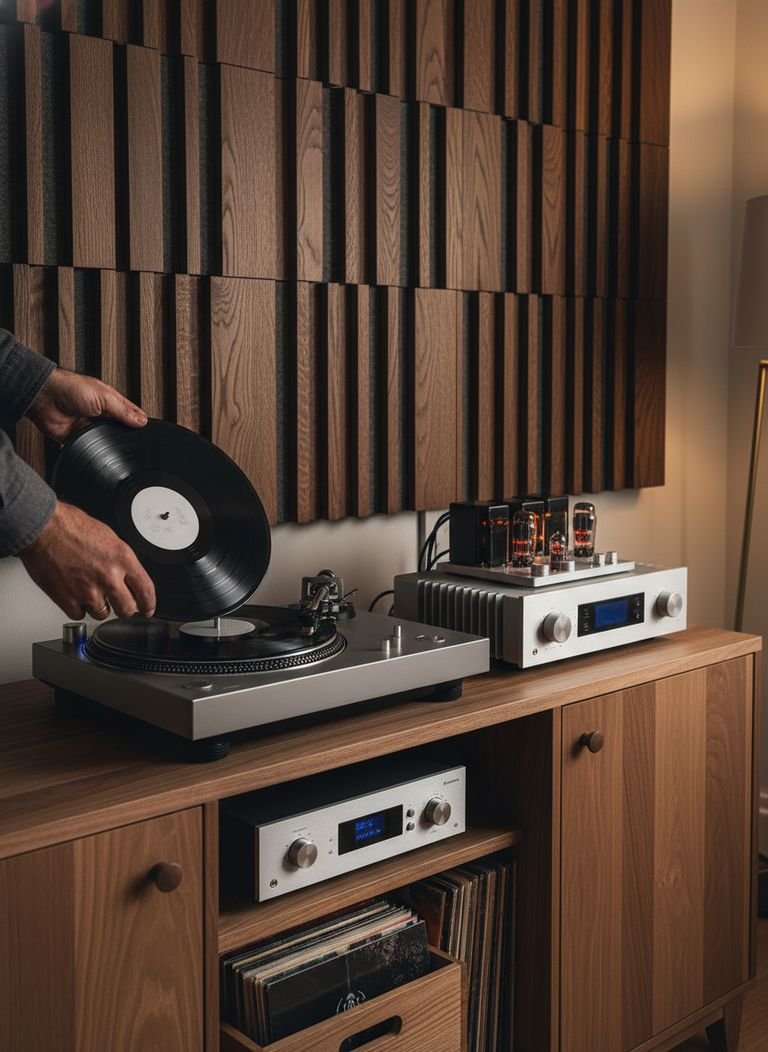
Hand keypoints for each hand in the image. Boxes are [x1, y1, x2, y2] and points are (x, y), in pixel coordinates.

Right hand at [20, 502, 155, 619]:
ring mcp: (88, 591)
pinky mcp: (68, 600)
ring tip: (89, 591)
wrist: (43, 528)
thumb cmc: (71, 527)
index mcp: (122, 559)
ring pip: (103, 614)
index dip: (148, 604)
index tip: (147, 609)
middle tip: (118, 603)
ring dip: (98, 606)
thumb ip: (120, 560)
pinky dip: (77, 608)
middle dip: (124, 608)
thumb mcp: (109, 537)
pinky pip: (79, 615)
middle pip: (127, 609)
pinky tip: (74, 594)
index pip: (146, 590)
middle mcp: (108, 577)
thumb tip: (126, 575)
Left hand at [26, 368, 147, 442]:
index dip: (138, 422)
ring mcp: (89, 428)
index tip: (147, 430)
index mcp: (109, 402)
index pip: (129, 414)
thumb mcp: (103, 397)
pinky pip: (89, 449)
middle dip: (125, 435)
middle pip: (119, 430)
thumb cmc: (69, 388)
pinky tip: (98, 449)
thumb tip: (141, 420)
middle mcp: (100, 416)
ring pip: (106, 441)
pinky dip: (93, 450)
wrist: (45, 398)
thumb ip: (123, 410)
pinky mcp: (78, 439)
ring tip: (115, 445)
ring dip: (109, 443)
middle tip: (134, 442)